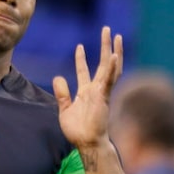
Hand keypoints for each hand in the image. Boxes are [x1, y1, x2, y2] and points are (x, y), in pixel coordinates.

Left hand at [52, 26, 122, 148]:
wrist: (86, 143)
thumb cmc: (77, 130)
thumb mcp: (64, 109)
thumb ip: (62, 93)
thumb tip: (57, 77)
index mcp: (86, 92)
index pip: (84, 71)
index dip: (81, 59)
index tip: (79, 46)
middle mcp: (96, 89)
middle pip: (102, 64)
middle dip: (104, 46)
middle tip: (106, 30)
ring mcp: (102, 92)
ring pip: (110, 68)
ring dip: (113, 51)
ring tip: (115, 36)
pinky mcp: (104, 97)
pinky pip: (110, 80)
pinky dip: (113, 68)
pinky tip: (114, 55)